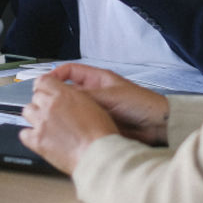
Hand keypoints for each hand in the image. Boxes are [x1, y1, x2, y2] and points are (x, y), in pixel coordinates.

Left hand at [20, 75, 119, 173]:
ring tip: (44, 124)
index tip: (44, 91)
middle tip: (49, 112)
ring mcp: (42, 122)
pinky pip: (24, 134)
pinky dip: (29, 136)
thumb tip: (70, 101)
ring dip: (34, 116)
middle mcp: (50, 106)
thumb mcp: (92, 106)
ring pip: (27, 111)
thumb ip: (76, 100)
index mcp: (64, 94)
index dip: (43, 87)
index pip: (43, 81)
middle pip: (35, 97)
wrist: (97, 154)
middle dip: (41, 103)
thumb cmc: (100, 134)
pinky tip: (38, 138)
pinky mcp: (37, 140)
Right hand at [45, 63, 169, 145]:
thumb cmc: (141, 103)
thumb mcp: (110, 96)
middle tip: (44, 104)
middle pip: (69, 91)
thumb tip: (62, 97)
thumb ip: (86, 97)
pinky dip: (74, 126)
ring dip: (65, 113)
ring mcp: (97, 109)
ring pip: (74, 109)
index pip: (70, 71)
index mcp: (97, 79)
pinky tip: (67, 131)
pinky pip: (82, 123)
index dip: (56, 75)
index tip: (43, 84)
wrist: (158, 126)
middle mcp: (95, 93)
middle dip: (56, 97)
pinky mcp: (100, 124)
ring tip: (53, 119)